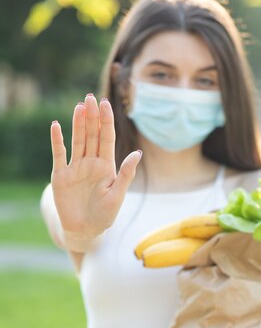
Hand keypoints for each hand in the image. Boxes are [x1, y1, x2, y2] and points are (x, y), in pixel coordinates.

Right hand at [50, 93, 141, 240]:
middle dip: (92, 117)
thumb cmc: (105, 215)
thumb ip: (126, 173)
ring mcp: (75, 167)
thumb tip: (138, 153)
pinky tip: (56, 125)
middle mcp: (91, 163)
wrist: (85, 230)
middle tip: (91, 97)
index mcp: (107, 166)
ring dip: (78, 124)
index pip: (107, 138)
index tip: (106, 104)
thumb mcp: (118, 195)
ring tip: (79, 106)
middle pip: (92, 135)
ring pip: (77, 140)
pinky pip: (59, 154)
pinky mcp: (61, 175)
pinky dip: (57, 140)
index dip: (106, 121)